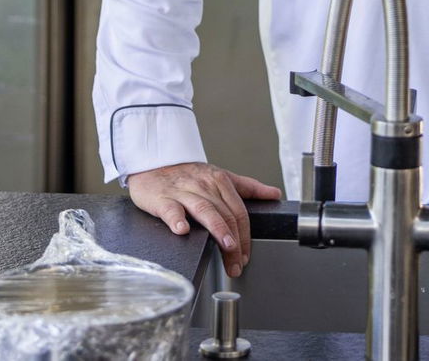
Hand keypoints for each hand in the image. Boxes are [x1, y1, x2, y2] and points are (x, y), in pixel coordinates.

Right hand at [127, 161, 282, 276]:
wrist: (154, 164)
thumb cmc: (187, 174)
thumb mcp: (220, 176)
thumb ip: (248, 187)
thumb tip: (274, 194)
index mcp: (220, 182)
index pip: (239, 212)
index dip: (246, 235)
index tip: (246, 256)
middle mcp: (204, 186)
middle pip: (226, 215)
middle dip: (235, 242)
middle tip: (237, 264)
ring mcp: (183, 192)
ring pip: (205, 210)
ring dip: (217, 229)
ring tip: (226, 247)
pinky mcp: (162, 198)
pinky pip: (171, 209)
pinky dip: (177, 219)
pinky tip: (182, 230)